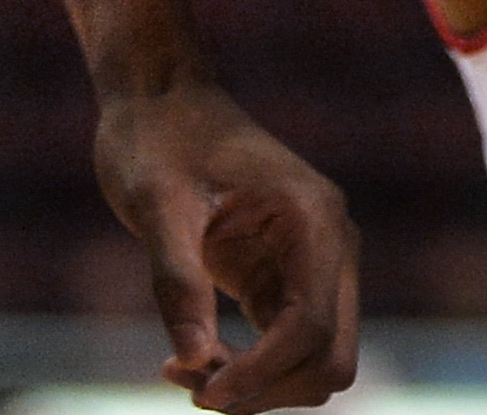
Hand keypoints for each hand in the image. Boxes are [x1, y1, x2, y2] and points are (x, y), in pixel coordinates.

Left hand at [95, 82, 358, 411]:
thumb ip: (178, 282)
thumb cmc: (157, 142)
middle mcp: (329, 244)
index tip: (199, 391)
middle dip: (267, 388)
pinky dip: (246, 368)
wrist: (161, 101)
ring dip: (257, 384)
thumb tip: (194, 363)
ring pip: (314, 359)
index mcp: (314, 219)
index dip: (262, 373)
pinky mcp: (283, 277)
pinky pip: (285, 346)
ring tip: (182, 369)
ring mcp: (312, 262)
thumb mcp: (155, 206)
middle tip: (192, 385)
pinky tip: (187, 358)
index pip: (313, 328)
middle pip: (331, 356)